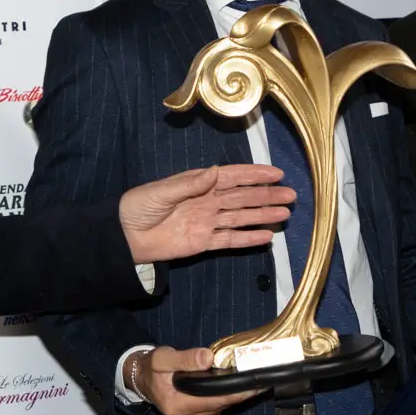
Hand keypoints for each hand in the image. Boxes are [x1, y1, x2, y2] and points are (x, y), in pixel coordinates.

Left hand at [119, 164, 291, 263]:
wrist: (124, 236)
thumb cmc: (139, 207)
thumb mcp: (162, 191)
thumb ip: (190, 184)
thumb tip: (216, 171)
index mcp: (199, 184)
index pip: (233, 177)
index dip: (255, 175)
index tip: (276, 173)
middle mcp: (208, 201)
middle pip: (243, 197)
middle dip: (267, 195)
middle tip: (291, 194)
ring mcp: (208, 222)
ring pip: (242, 217)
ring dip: (263, 215)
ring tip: (285, 213)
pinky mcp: (204, 242)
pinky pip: (230, 239)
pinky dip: (248, 238)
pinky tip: (267, 236)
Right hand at [132, 346, 263, 414]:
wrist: (145, 381)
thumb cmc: (154, 369)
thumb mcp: (163, 358)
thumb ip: (185, 358)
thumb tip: (207, 358)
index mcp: (176, 406)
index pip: (214, 400)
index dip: (237, 392)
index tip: (257, 385)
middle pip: (221, 406)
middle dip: (239, 392)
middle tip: (258, 377)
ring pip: (222, 410)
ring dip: (232, 396)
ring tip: (241, 380)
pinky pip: (218, 414)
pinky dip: (224, 401)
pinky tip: (225, 389)